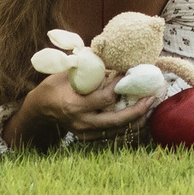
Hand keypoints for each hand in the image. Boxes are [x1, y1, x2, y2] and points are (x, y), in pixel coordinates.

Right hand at [8, 67, 154, 148]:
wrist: (41, 109)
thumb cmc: (55, 86)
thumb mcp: (68, 73)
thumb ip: (89, 67)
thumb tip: (113, 56)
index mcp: (75, 105)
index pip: (105, 98)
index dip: (121, 86)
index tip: (130, 74)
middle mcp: (82, 122)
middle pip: (117, 120)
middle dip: (137, 110)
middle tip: (151, 97)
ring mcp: (85, 133)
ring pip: (117, 131)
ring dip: (136, 119)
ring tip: (150, 107)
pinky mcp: (88, 138)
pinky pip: (112, 134)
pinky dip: (127, 126)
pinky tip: (139, 117)